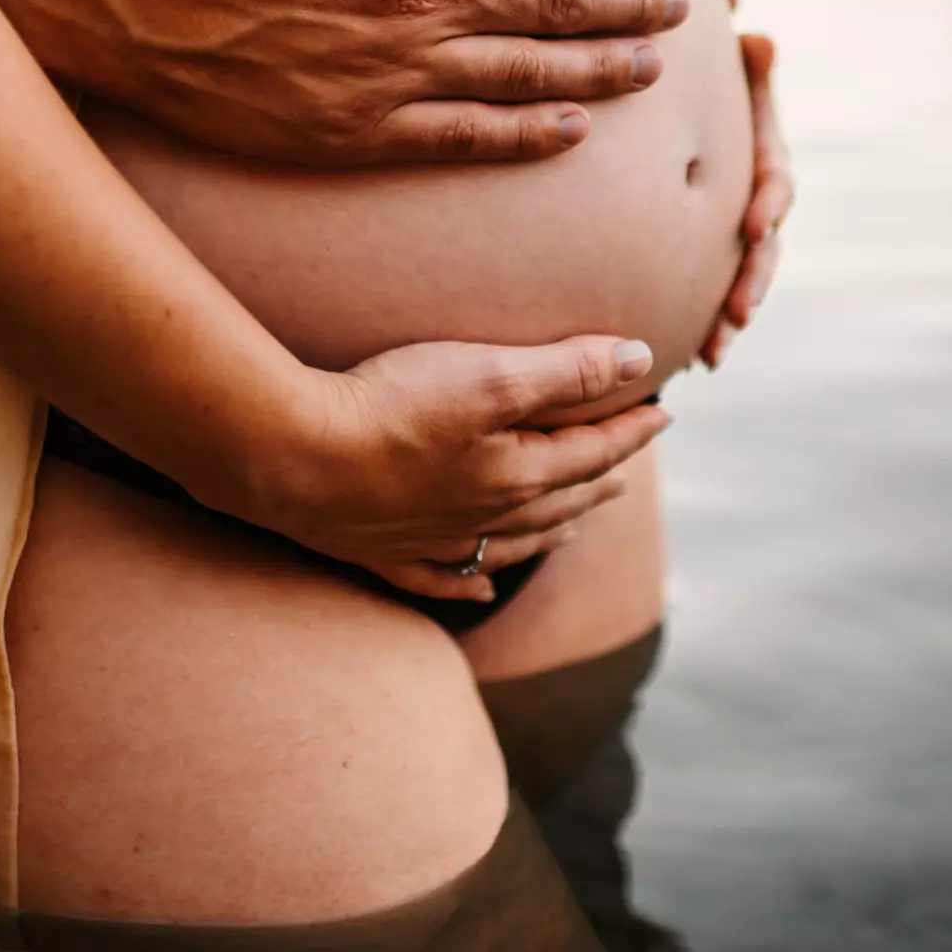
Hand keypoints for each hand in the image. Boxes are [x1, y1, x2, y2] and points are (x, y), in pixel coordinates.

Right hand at [0, 0, 688, 167]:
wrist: (123, 0)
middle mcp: (416, 3)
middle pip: (550, 3)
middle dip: (625, 3)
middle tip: (680, 5)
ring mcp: (393, 74)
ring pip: (524, 74)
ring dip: (596, 72)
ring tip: (651, 70)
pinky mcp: (360, 131)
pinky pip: (465, 138)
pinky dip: (525, 136)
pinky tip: (572, 134)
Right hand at [255, 333, 669, 602]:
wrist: (291, 457)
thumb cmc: (392, 407)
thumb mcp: (491, 375)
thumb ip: (568, 370)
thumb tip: (638, 358)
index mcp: (518, 476)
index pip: (594, 451)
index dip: (631, 428)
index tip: (661, 411)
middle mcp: (485, 518)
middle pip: (560, 500)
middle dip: (599, 478)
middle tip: (626, 466)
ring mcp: (432, 541)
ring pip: (512, 544)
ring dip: (551, 530)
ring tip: (577, 520)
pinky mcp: (383, 551)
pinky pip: (441, 580)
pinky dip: (470, 586)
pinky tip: (482, 592)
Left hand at [701, 34, 793, 365]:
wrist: (672, 117)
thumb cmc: (699, 84)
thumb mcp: (720, 72)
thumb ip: (742, 66)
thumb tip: (761, 39)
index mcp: (761, 154)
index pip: (774, 179)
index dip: (769, 201)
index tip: (755, 224)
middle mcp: (755, 197)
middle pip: (765, 244)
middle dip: (753, 280)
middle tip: (737, 311)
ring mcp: (735, 231)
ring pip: (743, 278)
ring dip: (732, 314)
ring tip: (714, 351)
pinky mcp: (712, 256)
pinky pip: (715, 294)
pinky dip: (711, 326)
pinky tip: (696, 360)